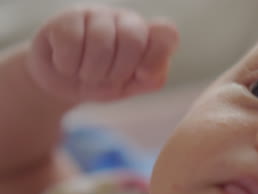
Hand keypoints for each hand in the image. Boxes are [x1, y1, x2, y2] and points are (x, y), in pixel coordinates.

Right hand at [27, 5, 178, 102]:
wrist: (63, 84)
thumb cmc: (103, 82)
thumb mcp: (131, 86)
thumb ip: (152, 79)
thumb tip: (149, 70)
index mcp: (148, 37)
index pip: (167, 33)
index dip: (157, 55)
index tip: (142, 75)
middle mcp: (126, 20)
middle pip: (133, 39)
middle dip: (118, 70)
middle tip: (106, 79)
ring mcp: (97, 15)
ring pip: (101, 41)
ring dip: (91, 72)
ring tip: (85, 75)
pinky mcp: (68, 17)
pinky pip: (71, 41)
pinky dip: (68, 64)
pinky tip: (67, 65)